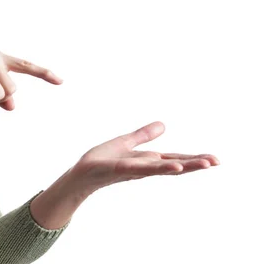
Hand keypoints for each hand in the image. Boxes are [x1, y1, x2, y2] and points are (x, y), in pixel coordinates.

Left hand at [70, 121, 219, 191]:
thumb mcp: (125, 143)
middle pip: (174, 164)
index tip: (215, 159)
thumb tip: (163, 124)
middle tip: (218, 162)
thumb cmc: (100, 160)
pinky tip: (174, 166)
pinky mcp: (122, 170)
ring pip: (163, 167)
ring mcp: (135, 170)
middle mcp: (144, 167)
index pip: (175, 158)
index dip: (194, 159)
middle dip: (196, 163)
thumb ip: (143, 135)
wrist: (80, 174)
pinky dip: (159, 167)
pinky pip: (143, 168)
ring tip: (204, 164)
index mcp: (147, 160)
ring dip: (184, 166)